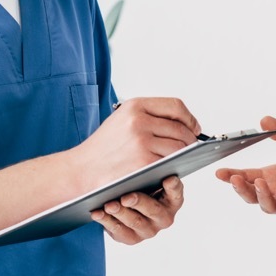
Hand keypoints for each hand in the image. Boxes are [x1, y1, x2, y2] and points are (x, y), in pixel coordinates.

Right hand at [74, 97, 200, 188]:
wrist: (81, 169)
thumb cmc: (102, 148)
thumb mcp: (121, 120)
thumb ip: (148, 117)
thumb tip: (181, 124)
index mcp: (135, 106)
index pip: (175, 106)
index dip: (189, 118)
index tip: (194, 127)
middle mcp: (139, 120)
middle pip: (180, 128)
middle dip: (190, 140)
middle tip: (190, 148)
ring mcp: (142, 141)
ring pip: (179, 146)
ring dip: (184, 155)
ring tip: (180, 159)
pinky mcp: (144, 162)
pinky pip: (171, 162)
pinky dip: (174, 166)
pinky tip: (170, 168)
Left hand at [92, 176, 182, 245]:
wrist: (119, 198)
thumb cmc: (137, 183)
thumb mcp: (146, 175)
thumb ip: (150, 169)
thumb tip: (148, 156)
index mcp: (172, 200)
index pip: (176, 193)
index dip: (173, 187)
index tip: (168, 178)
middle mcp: (163, 217)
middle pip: (153, 210)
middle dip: (139, 203)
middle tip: (126, 197)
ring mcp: (148, 230)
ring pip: (135, 222)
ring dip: (121, 213)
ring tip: (109, 205)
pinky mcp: (131, 238)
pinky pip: (119, 232)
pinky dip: (107, 221)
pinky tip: (98, 212)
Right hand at [215, 116, 275, 220]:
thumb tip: (264, 119)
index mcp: (271, 176)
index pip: (247, 177)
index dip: (232, 175)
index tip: (219, 171)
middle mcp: (275, 191)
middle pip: (251, 195)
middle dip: (241, 188)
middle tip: (234, 178)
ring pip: (267, 205)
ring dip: (261, 195)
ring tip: (260, 182)